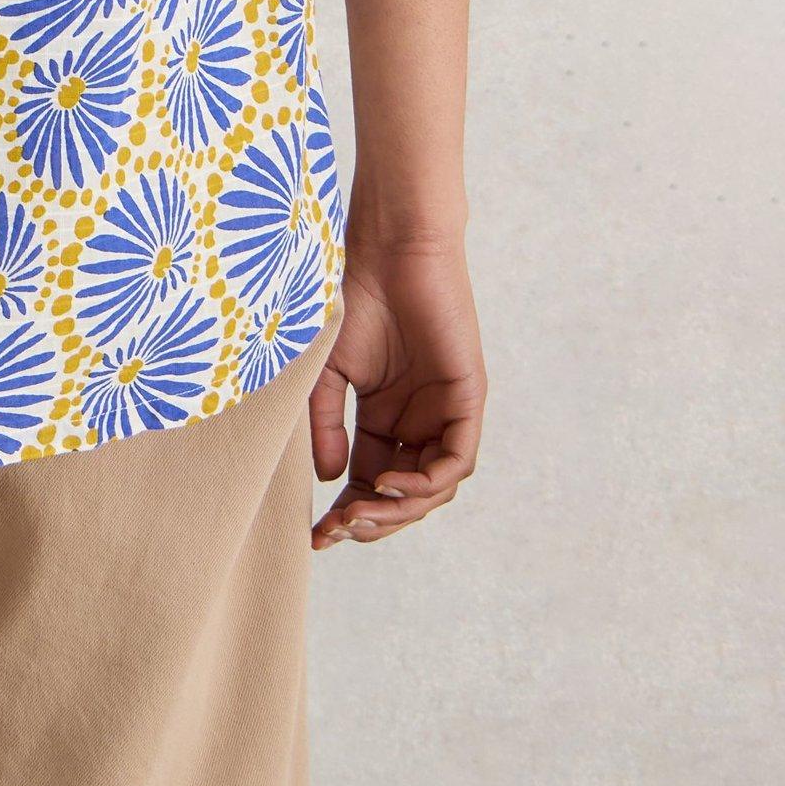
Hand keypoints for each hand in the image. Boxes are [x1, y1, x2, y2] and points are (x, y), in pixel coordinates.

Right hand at [307, 235, 483, 548]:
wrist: (389, 250)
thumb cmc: (355, 299)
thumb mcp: (329, 371)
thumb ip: (328, 425)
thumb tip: (329, 481)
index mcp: (385, 417)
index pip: (369, 481)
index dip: (347, 513)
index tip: (316, 534)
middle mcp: (418, 421)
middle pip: (403, 496)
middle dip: (372, 520)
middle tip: (340, 530)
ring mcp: (444, 412)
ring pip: (432, 488)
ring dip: (398, 510)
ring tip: (362, 511)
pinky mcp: (468, 399)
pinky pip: (456, 461)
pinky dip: (427, 483)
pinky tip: (390, 484)